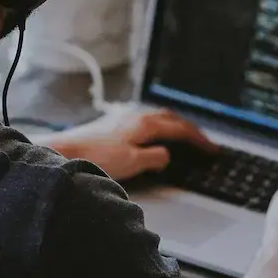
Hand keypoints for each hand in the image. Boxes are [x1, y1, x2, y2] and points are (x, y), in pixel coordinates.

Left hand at [41, 107, 214, 181]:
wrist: (65, 151)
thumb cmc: (97, 157)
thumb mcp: (133, 162)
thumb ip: (156, 158)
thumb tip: (167, 155)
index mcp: (146, 124)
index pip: (181, 129)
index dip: (200, 140)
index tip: (212, 149)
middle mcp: (136, 115)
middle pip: (171, 118)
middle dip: (190, 129)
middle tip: (202, 141)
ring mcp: (124, 117)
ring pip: (158, 117)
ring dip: (174, 126)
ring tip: (183, 137)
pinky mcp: (113, 123)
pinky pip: (145, 121)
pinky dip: (158, 127)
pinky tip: (153, 136)